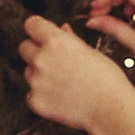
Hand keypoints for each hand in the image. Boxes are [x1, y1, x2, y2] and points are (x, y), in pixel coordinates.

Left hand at [19, 14, 134, 134]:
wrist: (110, 110)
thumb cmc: (107, 80)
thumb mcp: (91, 51)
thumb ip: (70, 39)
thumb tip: (61, 29)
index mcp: (56, 42)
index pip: (31, 24)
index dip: (38, 29)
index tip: (41, 34)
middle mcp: (42, 59)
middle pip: (24, 47)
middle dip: (35, 51)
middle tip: (53, 60)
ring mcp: (36, 82)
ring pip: (28, 71)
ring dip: (39, 74)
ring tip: (62, 82)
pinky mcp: (35, 101)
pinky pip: (31, 93)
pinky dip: (41, 94)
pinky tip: (60, 96)